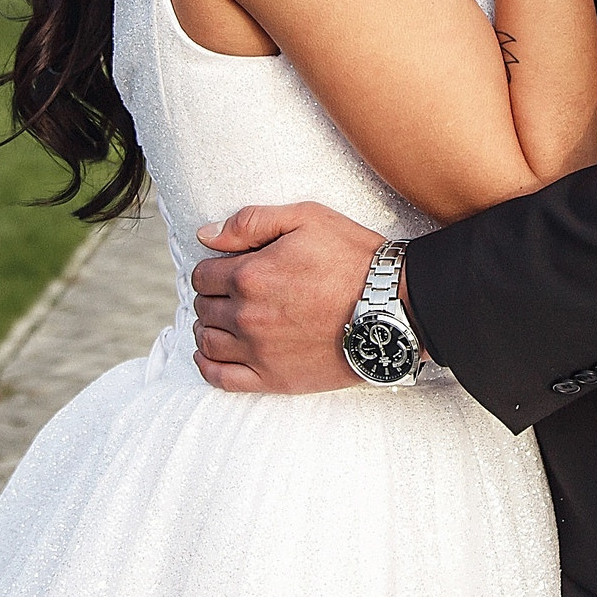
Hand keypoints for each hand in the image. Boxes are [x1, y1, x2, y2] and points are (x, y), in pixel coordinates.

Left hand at [189, 202, 378, 392]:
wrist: (393, 307)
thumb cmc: (354, 259)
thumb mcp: (306, 218)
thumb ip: (250, 222)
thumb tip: (205, 235)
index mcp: (250, 275)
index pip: (203, 275)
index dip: (213, 268)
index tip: (228, 268)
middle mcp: (247, 315)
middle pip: (204, 307)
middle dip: (212, 296)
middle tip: (230, 293)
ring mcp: (259, 351)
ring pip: (207, 342)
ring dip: (208, 328)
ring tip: (222, 320)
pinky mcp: (274, 378)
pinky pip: (221, 378)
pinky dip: (207, 366)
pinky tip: (210, 355)